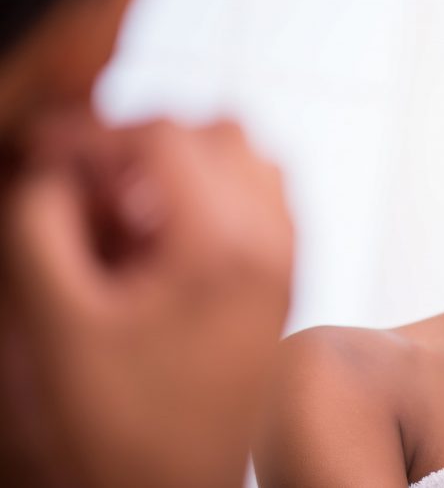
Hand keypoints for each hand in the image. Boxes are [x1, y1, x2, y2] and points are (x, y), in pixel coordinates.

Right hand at [1, 114, 293, 487]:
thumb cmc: (123, 425)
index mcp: (220, 245)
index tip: (51, 153)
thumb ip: (42, 226)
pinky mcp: (286, 279)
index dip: (97, 133)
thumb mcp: (58, 324)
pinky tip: (167, 233)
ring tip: (130, 205)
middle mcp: (272, 242)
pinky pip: (269, 198)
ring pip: (252, 157)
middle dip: (146, 140)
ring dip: (188, 160)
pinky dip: (220, 189)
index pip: (165, 135)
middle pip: (219, 131)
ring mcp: (288, 258)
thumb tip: (56, 170)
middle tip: (92, 179)